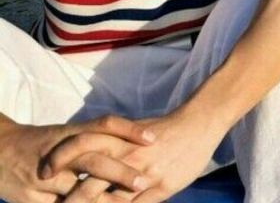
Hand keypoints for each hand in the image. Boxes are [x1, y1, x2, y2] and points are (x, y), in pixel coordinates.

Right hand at [0, 115, 154, 202]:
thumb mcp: (69, 134)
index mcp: (71, 132)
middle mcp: (60, 152)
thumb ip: (97, 137)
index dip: (129, 130)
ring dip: (102, 200)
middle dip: (120, 172)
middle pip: (93, 160)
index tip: (153, 137)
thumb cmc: (43, 142)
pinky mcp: (32, 199)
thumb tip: (134, 141)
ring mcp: (45, 177)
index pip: (105, 125)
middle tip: (144, 180)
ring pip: (77, 190)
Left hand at [43, 105, 224, 202]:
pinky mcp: (157, 188)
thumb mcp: (138, 132)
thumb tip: (96, 149)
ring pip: (105, 202)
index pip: (80, 147)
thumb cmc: (168, 128)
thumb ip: (118, 142)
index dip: (59, 159)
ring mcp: (141, 174)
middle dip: (67, 199)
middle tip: (51, 201)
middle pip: (88, 180)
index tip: (41, 171)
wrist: (199, 123)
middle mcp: (125, 156)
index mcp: (118, 138)